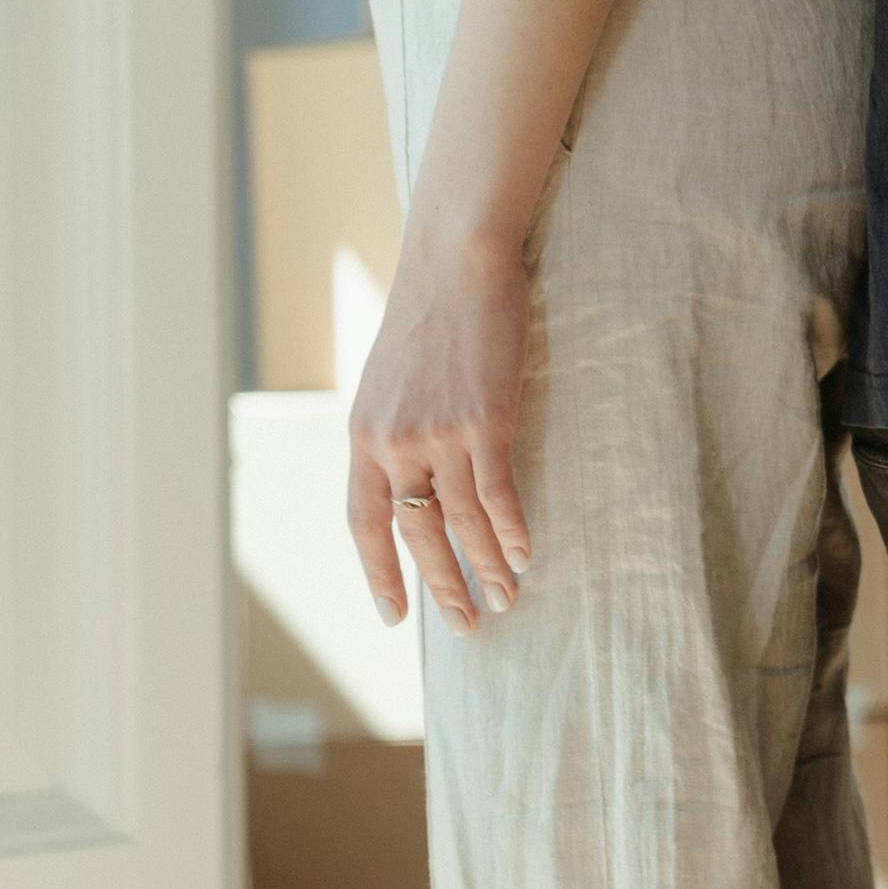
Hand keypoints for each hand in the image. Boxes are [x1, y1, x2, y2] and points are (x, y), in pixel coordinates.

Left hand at [345, 239, 533, 629]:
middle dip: (439, 586)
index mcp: (364, 436)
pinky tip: (524, 554)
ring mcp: (438, 434)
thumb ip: (396, 430)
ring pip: (459, 522)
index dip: (378, 572)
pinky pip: (496, 493)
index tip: (393, 615)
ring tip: (505, 599)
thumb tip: (412, 474)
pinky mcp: (483, 420)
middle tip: (464, 625)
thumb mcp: (393, 379)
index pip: (362, 522)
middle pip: (413, 533)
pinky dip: (511, 530)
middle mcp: (393, 442)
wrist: (455, 263)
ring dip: (485, 568)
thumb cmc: (432, 315)